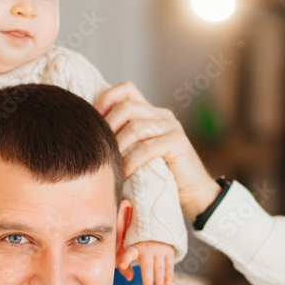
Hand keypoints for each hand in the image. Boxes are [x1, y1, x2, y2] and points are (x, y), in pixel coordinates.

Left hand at [95, 81, 221, 220]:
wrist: (194, 195)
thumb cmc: (160, 176)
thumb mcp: (138, 152)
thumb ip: (124, 138)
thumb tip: (91, 135)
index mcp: (151, 112)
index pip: (126, 90)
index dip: (107, 99)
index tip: (93, 119)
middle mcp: (162, 115)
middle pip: (126, 107)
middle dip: (107, 127)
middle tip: (99, 149)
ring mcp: (171, 128)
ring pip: (135, 128)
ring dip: (117, 147)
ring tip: (109, 165)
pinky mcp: (177, 143)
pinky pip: (146, 149)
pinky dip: (130, 163)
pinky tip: (123, 175)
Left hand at [117, 241, 173, 284]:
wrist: (156, 235)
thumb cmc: (138, 250)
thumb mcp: (129, 254)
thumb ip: (125, 268)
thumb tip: (129, 279)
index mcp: (135, 249)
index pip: (129, 253)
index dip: (125, 259)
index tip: (122, 265)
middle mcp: (147, 249)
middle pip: (147, 266)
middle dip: (148, 279)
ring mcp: (159, 250)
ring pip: (159, 267)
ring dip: (159, 281)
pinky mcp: (168, 252)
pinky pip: (169, 265)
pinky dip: (169, 275)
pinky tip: (168, 284)